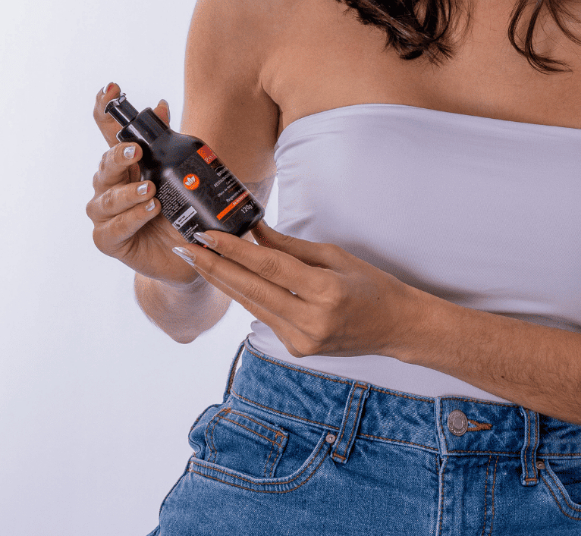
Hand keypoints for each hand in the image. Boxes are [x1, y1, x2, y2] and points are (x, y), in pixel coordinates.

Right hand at [86, 83, 199, 286]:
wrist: (190, 253)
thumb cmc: (181, 210)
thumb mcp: (179, 173)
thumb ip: (167, 142)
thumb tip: (161, 105)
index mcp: (126, 165)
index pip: (109, 134)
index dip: (105, 111)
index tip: (111, 90)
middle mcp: (111, 186)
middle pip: (105, 165)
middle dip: (118, 155)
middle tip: (135, 151)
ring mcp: (106, 214)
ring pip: (106, 198)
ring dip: (128, 192)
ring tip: (150, 191)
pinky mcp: (109, 240)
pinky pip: (114, 227)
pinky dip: (132, 217)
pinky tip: (149, 211)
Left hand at [172, 221, 419, 358]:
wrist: (395, 326)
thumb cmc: (371, 285)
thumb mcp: (335, 256)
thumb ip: (290, 247)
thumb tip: (254, 230)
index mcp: (326, 292)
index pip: (269, 267)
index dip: (235, 250)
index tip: (208, 235)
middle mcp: (310, 320)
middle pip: (251, 289)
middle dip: (214, 266)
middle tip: (186, 247)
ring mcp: (302, 340)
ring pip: (251, 305)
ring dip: (223, 281)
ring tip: (198, 259)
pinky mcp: (297, 349)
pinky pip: (264, 317)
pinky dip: (246, 295)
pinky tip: (229, 279)